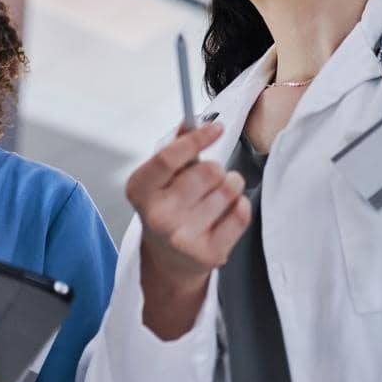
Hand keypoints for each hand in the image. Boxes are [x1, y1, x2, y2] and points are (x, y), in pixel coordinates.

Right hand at [126, 121, 249, 339]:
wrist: (169, 259)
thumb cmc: (166, 208)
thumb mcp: (159, 178)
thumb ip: (174, 148)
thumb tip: (191, 121)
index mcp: (140, 191)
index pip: (168, 159)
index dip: (196, 139)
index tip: (216, 127)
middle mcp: (158, 217)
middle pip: (207, 171)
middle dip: (215, 167)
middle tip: (209, 176)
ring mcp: (184, 238)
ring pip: (229, 189)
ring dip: (230, 184)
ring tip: (217, 193)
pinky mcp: (210, 253)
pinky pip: (242, 212)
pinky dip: (240, 204)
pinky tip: (225, 210)